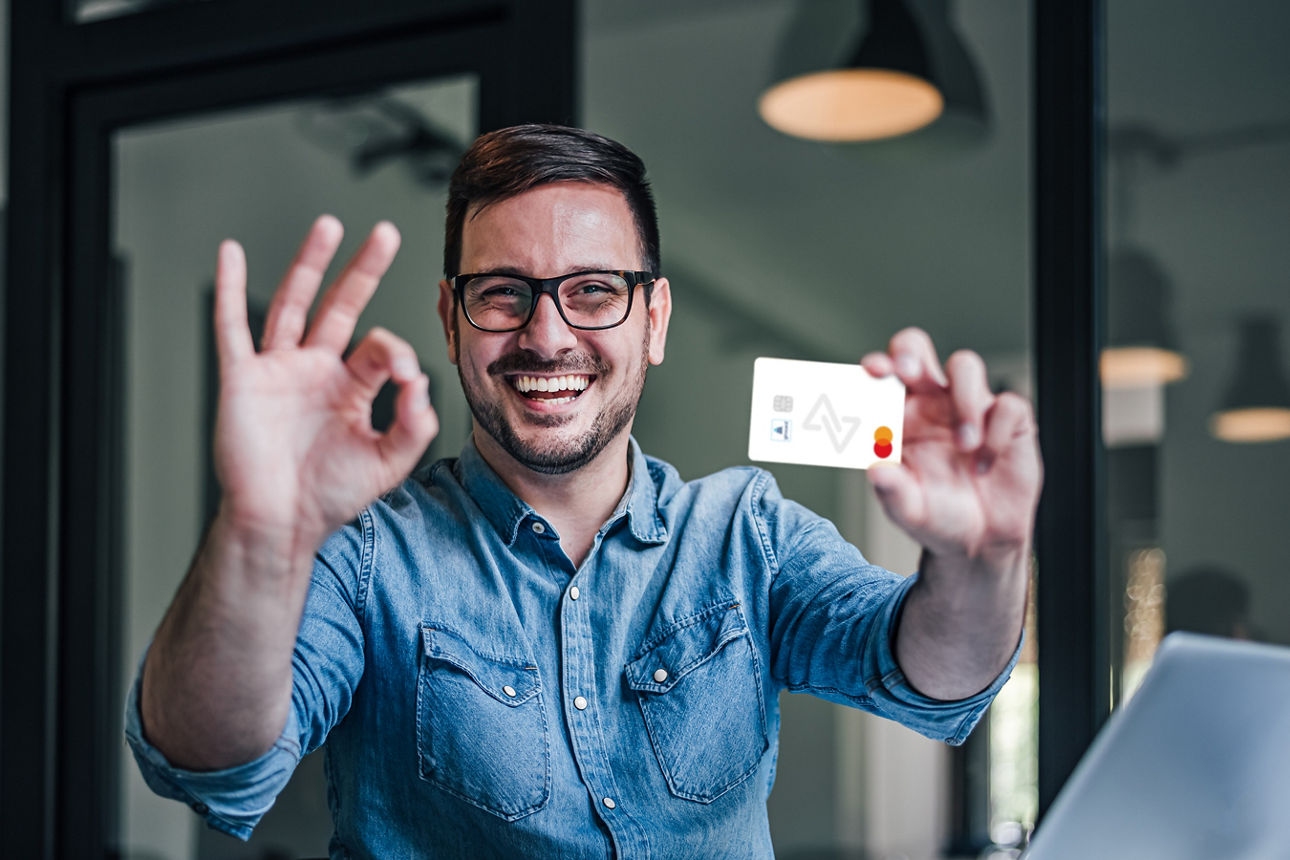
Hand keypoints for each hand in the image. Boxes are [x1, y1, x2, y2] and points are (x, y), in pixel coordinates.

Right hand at [212, 215, 438, 546]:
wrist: (280, 523)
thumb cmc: (329, 497)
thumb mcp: (387, 463)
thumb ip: (414, 425)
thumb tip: (420, 380)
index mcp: (351, 387)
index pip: (379, 347)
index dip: (395, 352)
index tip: (403, 374)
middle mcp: (316, 370)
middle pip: (341, 306)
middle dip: (363, 269)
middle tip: (386, 233)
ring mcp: (278, 370)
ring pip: (294, 303)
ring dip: (310, 263)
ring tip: (329, 226)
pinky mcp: (242, 378)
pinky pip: (232, 327)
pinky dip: (229, 289)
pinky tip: (231, 253)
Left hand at [860, 328, 1041, 564]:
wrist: (979, 542)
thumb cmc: (936, 516)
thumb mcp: (908, 511)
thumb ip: (891, 492)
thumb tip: (875, 470)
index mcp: (898, 417)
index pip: (883, 378)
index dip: (877, 367)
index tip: (872, 371)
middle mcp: (931, 404)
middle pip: (917, 350)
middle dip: (910, 352)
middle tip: (908, 371)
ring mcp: (969, 407)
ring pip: (966, 366)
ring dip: (963, 400)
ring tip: (964, 444)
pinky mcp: (1009, 421)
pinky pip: (1007, 405)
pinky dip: (997, 433)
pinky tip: (986, 463)